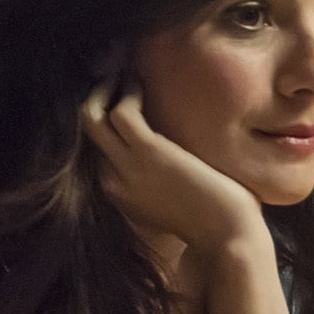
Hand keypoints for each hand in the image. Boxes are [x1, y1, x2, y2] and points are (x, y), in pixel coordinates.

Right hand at [80, 79, 264, 254]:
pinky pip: (122, 113)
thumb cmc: (213, 222)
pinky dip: (128, 93)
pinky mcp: (149, 153)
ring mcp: (127, 167)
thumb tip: (168, 164)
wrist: (228, 239)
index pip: (94, 150)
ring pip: (92, 117)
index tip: (115, 98)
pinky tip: (140, 85)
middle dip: (95, 98)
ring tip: (126, 74)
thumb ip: (159, 185)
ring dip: (107, 89)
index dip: (102, 120)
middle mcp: (113, 180)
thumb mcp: (174, 204)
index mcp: (119, 193)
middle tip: (113, 76)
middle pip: (85, 131)